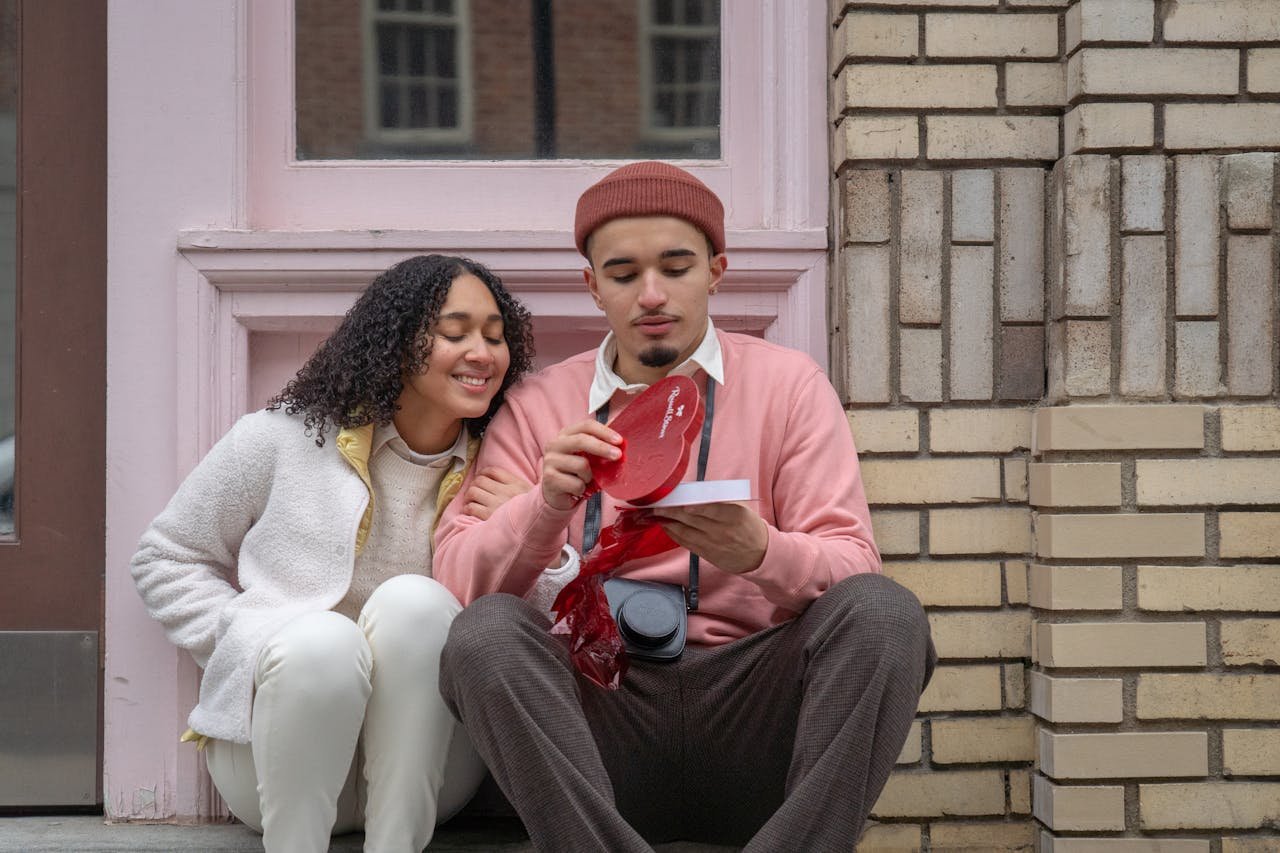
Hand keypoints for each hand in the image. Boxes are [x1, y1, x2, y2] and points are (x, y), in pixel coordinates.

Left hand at [463, 467, 532, 519]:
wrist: (538, 529)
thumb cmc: (535, 514)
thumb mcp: (532, 495)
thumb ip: (518, 486)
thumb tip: (501, 481)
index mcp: (517, 484)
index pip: (493, 471)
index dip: (482, 473)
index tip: (480, 478)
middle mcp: (506, 492)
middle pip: (480, 480)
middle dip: (474, 485)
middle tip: (473, 492)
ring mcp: (497, 504)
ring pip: (473, 492)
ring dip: (469, 497)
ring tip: (470, 502)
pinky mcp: (489, 517)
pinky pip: (472, 507)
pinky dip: (468, 508)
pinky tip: (471, 512)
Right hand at [540, 419, 622, 510]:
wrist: (556, 494)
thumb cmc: (575, 473)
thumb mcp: (587, 457)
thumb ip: (599, 447)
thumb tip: (621, 442)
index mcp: (565, 435)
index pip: (586, 426)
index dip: (604, 431)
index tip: (619, 440)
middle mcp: (555, 445)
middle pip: (581, 440)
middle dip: (602, 448)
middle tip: (618, 455)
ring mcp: (550, 461)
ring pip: (581, 465)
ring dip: (590, 476)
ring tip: (586, 480)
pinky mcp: (549, 478)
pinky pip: (577, 484)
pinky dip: (583, 489)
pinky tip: (577, 489)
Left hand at [650, 502, 767, 573]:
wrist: (759, 554)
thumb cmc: (749, 526)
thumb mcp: (741, 508)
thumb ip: (721, 500)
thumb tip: (696, 490)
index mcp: (734, 515)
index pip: (712, 510)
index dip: (695, 507)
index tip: (680, 503)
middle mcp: (723, 531)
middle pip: (692, 520)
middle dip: (671, 512)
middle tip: (655, 505)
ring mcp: (713, 544)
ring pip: (686, 532)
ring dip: (668, 523)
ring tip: (654, 515)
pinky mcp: (707, 554)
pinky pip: (686, 543)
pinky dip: (674, 534)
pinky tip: (665, 526)